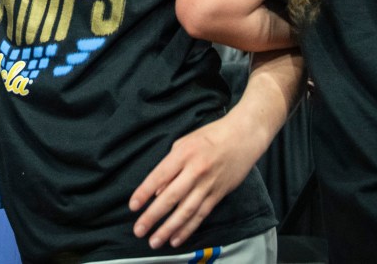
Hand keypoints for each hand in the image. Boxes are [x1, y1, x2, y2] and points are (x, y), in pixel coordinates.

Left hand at [129, 114, 258, 249]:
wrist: (243, 136)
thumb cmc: (211, 136)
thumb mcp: (185, 142)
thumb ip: (170, 165)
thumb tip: (157, 191)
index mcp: (184, 153)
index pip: (159, 175)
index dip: (144, 192)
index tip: (133, 206)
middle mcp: (196, 170)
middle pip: (171, 197)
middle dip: (153, 216)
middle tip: (139, 230)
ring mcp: (208, 184)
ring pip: (186, 211)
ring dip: (169, 228)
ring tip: (155, 241)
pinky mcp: (219, 194)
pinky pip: (201, 214)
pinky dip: (188, 228)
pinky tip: (176, 238)